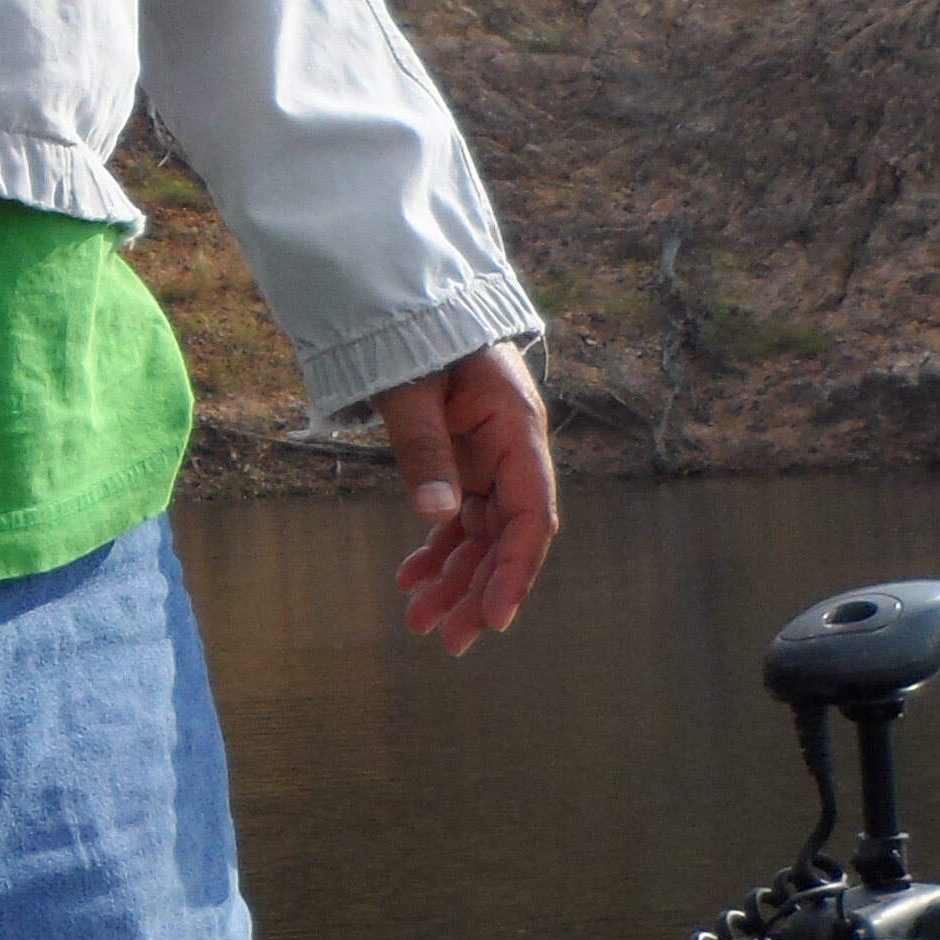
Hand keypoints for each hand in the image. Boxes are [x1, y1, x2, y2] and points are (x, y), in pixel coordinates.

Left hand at [377, 343, 556, 656]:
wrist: (408, 301)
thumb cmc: (417, 332)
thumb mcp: (413, 387)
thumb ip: (424, 446)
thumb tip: (436, 516)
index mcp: (517, 431)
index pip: (531, 517)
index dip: (515, 570)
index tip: (493, 617)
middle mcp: (511, 453)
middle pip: (507, 537)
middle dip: (479, 590)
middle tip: (447, 639)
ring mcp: (488, 460)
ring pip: (481, 535)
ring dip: (455, 579)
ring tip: (420, 621)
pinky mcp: (464, 463)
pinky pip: (458, 518)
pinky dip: (437, 550)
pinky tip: (409, 580)